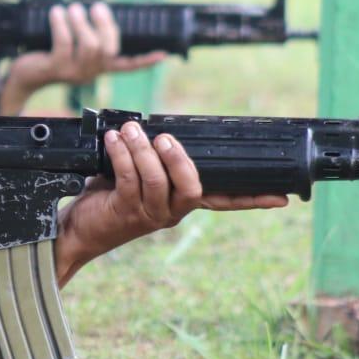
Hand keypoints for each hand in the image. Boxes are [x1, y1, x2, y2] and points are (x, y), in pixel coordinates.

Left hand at [0, 2, 168, 112]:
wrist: (24, 76)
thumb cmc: (51, 56)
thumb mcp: (74, 48)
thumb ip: (89, 36)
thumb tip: (99, 9)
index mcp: (98, 69)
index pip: (127, 67)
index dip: (145, 61)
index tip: (163, 54)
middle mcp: (90, 73)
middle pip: (108, 49)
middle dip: (105, 25)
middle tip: (96, 6)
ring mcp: (74, 73)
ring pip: (89, 45)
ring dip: (82, 22)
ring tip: (74, 7)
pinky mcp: (56, 68)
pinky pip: (64, 43)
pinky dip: (62, 24)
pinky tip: (57, 12)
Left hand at [53, 121, 287, 284]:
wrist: (76, 230)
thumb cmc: (108, 197)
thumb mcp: (137, 177)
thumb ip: (155, 160)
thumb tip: (161, 128)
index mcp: (181, 204)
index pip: (223, 201)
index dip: (251, 199)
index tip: (281, 197)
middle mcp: (170, 213)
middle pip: (192, 188)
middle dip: (180, 159)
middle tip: (164, 138)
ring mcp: (148, 215)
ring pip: (156, 180)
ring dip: (142, 150)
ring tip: (130, 130)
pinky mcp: (123, 211)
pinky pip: (128, 178)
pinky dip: (121, 154)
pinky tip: (113, 141)